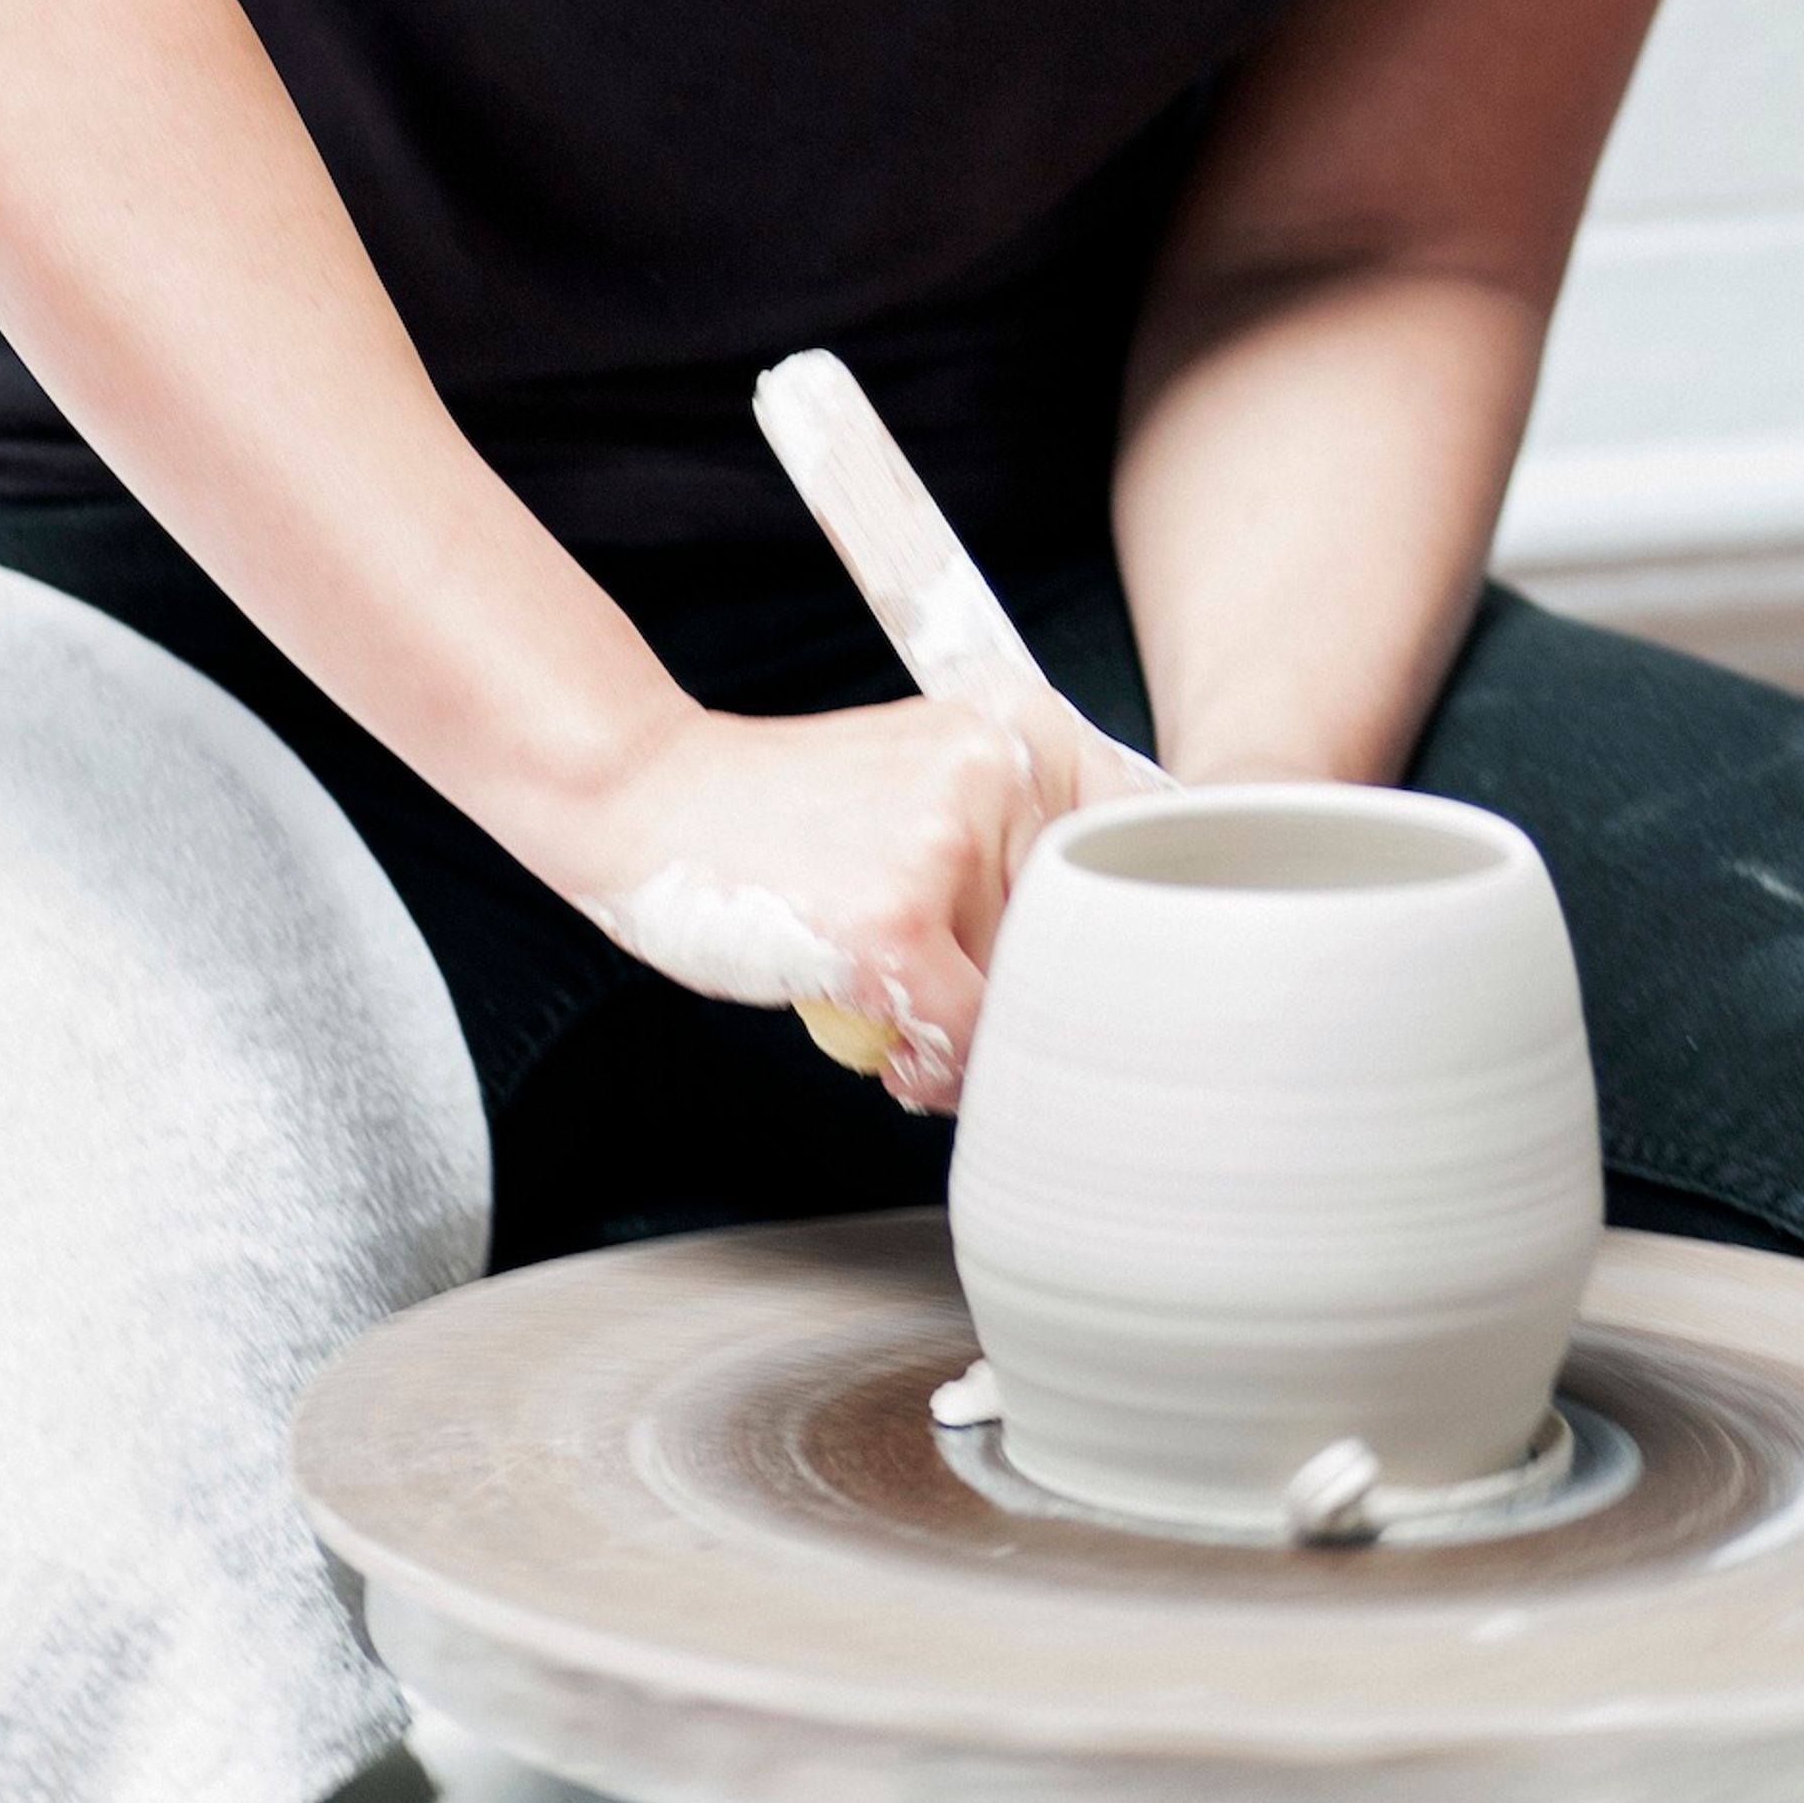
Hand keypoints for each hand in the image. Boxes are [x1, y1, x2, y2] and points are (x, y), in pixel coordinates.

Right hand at [555, 694, 1152, 1110]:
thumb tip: (1122, 962)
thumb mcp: (930, 785)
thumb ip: (1022, 847)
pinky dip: (938, 1071)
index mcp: (1028, 731)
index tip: (1115, 978)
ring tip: (911, 1023)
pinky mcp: (897, 919)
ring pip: (1029, 993)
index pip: (1152, 845)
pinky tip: (896, 1055)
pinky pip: (970, 1036)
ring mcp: (951, 843)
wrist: (651, 798)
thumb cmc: (788, 814)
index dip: (1139, 932)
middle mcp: (1005, 771)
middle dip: (1034, 1000)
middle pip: (1090, 939)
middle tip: (967, 1013)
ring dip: (977, 1041)